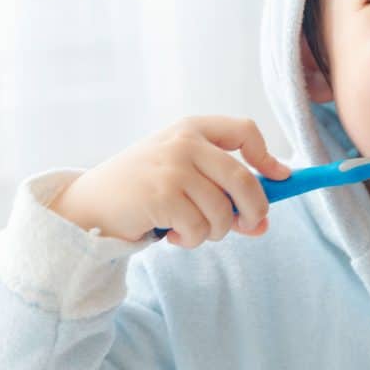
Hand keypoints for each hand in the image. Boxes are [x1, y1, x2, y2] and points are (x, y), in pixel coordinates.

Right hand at [47, 115, 290, 248]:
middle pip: (243, 178)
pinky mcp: (162, 195)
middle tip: (249, 226)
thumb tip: (262, 223)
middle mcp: (184, 142)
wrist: (88, 205)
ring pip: (222, 212)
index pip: (244, 130)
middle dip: (254, 209)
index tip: (280, 177)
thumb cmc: (142, 192)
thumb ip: (222, 195)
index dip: (267, 156)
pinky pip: (199, 229)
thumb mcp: (183, 181)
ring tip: (191, 230)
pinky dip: (191, 240)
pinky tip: (173, 235)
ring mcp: (172, 167)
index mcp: (191, 128)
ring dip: (214, 232)